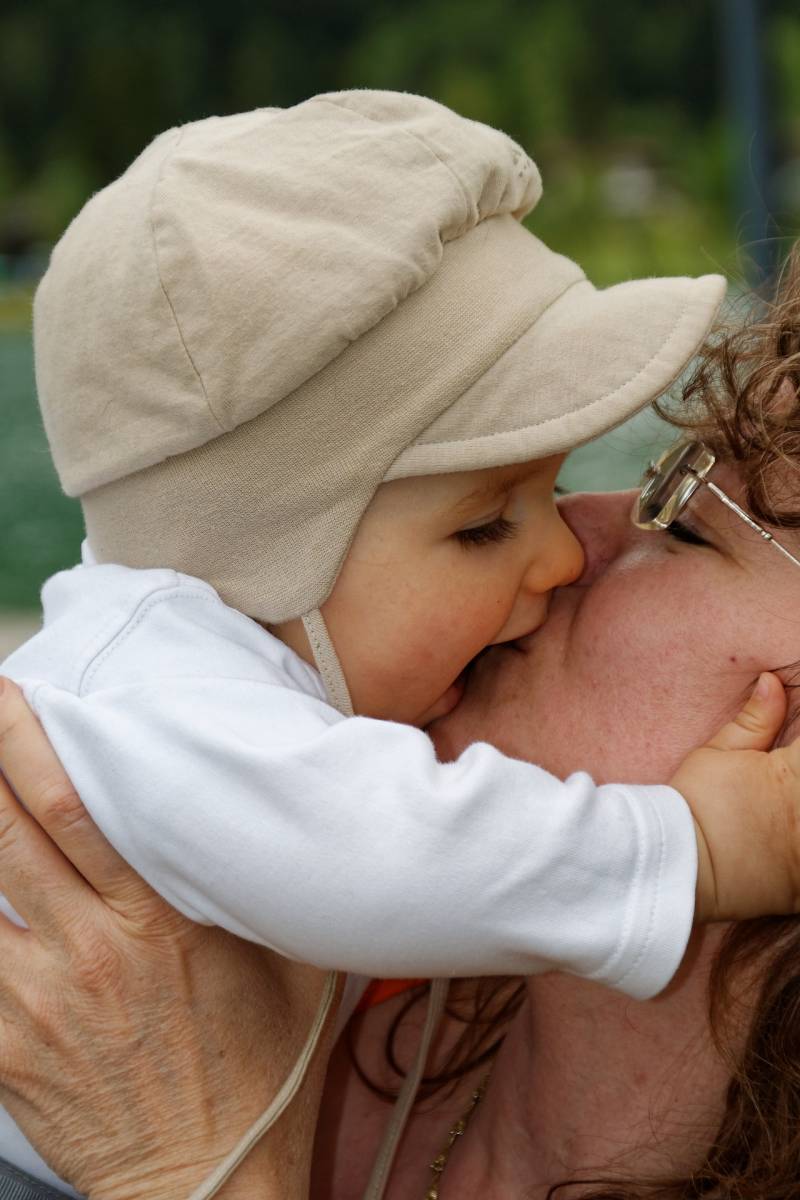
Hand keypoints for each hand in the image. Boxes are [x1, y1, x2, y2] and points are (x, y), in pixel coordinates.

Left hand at [0, 678, 333, 1199]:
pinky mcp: (6, 1049)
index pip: (78, 809)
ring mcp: (40, 1001)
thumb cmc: (262, 1068)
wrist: (212, 1179)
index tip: (13, 697)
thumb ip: (263, 888)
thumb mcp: (293, 965)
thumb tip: (265, 816)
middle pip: (13, 833)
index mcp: (163, 920)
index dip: (31, 745)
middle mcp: (94, 949)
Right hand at [670, 671, 799, 922]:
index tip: (794, 744)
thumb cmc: (693, 804)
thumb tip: (773, 681)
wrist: (678, 864)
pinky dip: (797, 849)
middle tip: (788, 776)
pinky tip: (784, 834)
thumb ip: (756, 719)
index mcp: (798, 774)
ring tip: (786, 804)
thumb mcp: (718, 753)